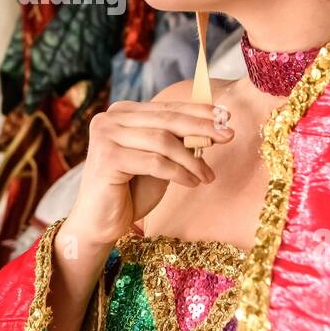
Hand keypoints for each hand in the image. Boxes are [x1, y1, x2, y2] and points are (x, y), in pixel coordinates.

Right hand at [66, 100, 233, 248]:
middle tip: (228, 136)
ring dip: (191, 159)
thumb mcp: (159, 160)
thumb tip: (214, 127)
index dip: (198, 112)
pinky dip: (178, 172)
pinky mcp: (107, 158)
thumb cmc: (130, 191)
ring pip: (162, 140)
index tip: (225, 117)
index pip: (167, 108)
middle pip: (166, 119)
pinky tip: (192, 183)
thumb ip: (176, 142)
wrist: (100, 222)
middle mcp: (110, 118)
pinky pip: (154, 161)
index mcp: (122, 112)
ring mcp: (105, 136)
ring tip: (208, 176)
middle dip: (201, 127)